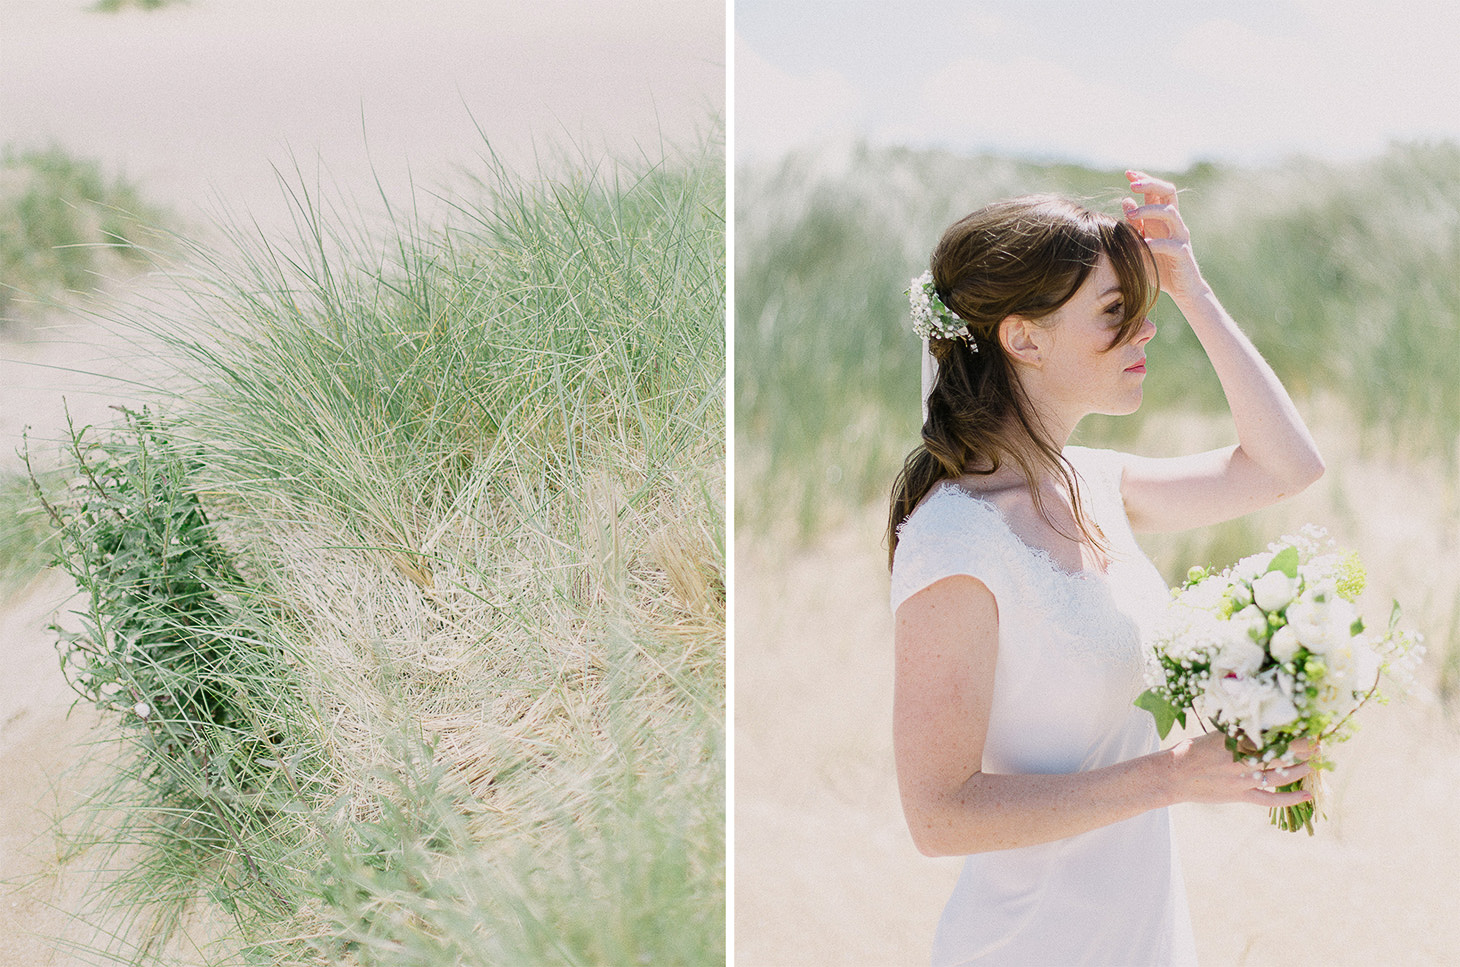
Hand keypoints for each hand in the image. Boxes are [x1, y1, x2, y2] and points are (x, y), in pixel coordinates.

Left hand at [1122, 170, 1205, 303]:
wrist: (1182, 289)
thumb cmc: (1159, 265)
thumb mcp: (1142, 242)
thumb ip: (1135, 224)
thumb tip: (1125, 200)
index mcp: (1163, 218)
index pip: (1157, 191)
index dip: (1144, 179)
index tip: (1128, 173)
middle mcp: (1174, 223)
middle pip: (1168, 192)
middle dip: (1150, 185)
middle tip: (1132, 185)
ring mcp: (1180, 236)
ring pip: (1170, 213)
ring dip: (1149, 211)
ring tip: (1131, 216)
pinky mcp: (1182, 253)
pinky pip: (1171, 244)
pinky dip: (1156, 243)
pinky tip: (1143, 244)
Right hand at [1165, 731, 1315, 807]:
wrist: (1173, 776)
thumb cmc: (1192, 751)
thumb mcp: (1215, 736)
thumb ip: (1238, 733)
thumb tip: (1264, 727)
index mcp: (1234, 740)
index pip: (1271, 734)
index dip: (1291, 732)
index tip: (1306, 728)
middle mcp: (1240, 759)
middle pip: (1280, 753)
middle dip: (1302, 749)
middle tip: (1318, 745)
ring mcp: (1241, 780)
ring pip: (1279, 776)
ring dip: (1300, 770)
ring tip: (1314, 764)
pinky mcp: (1240, 796)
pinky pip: (1269, 800)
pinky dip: (1289, 799)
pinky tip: (1306, 795)